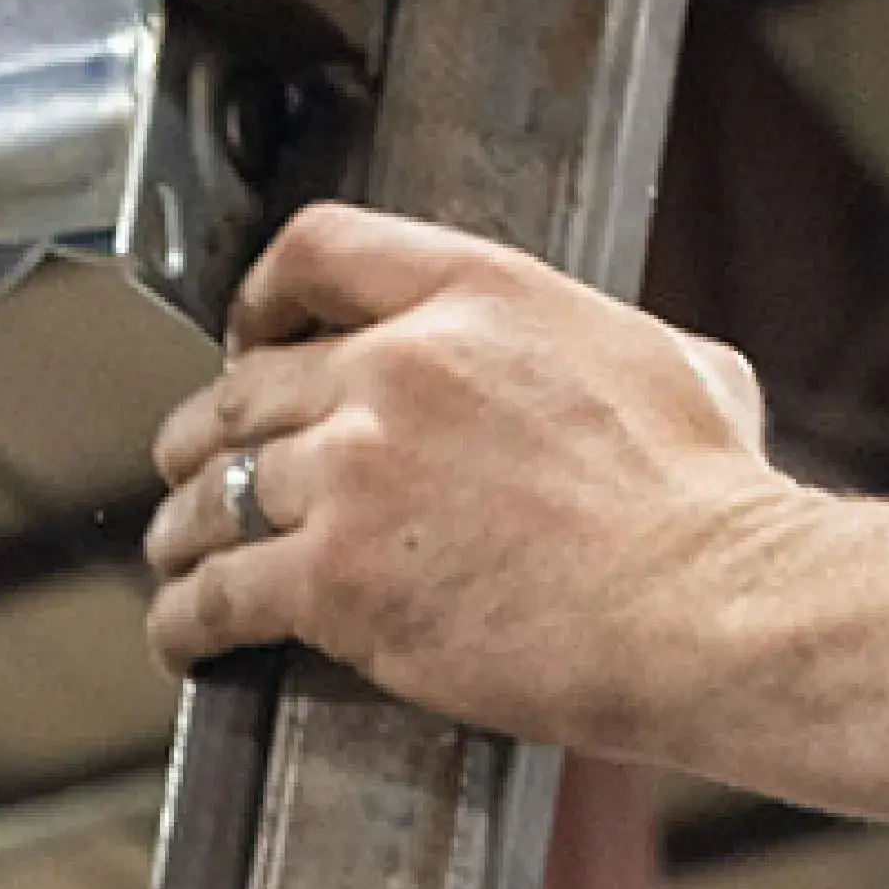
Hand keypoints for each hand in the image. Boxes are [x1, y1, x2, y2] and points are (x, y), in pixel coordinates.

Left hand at [139, 206, 791, 748]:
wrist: (706, 607)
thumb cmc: (708, 503)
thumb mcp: (672, 362)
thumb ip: (589, 343)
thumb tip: (589, 361)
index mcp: (477, 294)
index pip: (321, 250)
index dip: (264, 295)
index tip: (246, 333)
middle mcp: (396, 367)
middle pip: (246, 389)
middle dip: (209, 433)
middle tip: (199, 466)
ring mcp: (355, 472)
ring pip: (215, 492)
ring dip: (185, 529)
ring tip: (180, 556)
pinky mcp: (335, 579)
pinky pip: (218, 594)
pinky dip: (185, 620)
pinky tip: (182, 637)